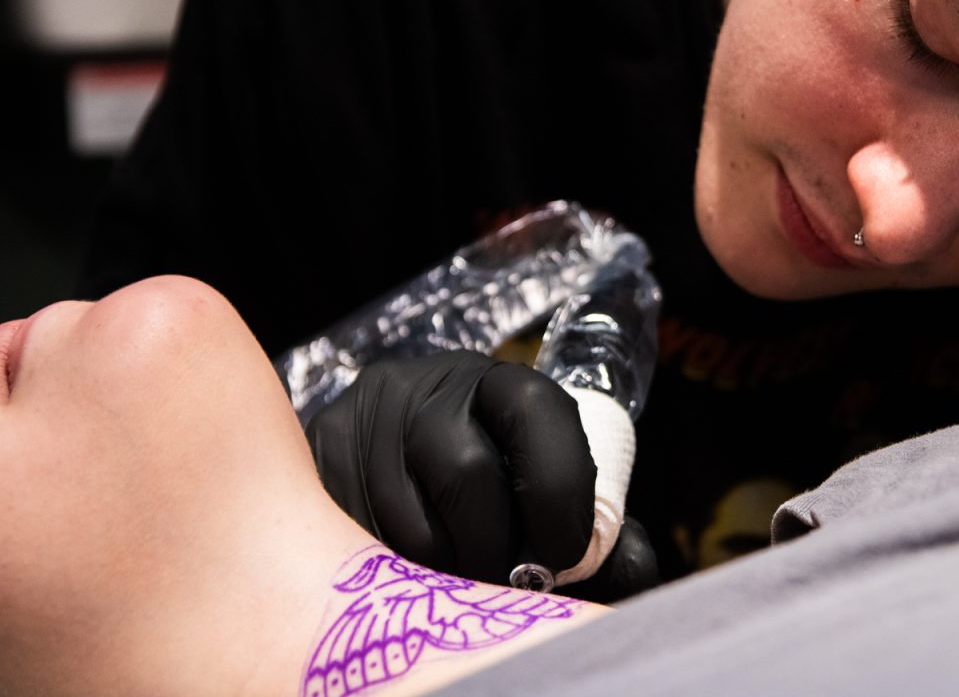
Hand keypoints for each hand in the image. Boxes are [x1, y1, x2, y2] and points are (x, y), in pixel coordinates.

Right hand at [305, 351, 598, 583]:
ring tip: (455, 578)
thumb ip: (608, 537)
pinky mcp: (320, 448)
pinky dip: (391, 572)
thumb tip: (631, 572)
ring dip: (442, 571)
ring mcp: (368, 413)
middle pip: (468, 475)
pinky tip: (408, 571)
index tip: (567, 556)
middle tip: (505, 582)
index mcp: (505, 384)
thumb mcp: (558, 498)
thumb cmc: (504, 490)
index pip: (540, 414)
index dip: (560, 496)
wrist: (401, 457)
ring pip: (409, 522)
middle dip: (495, 548)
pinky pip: (354, 535)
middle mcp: (431, 385)